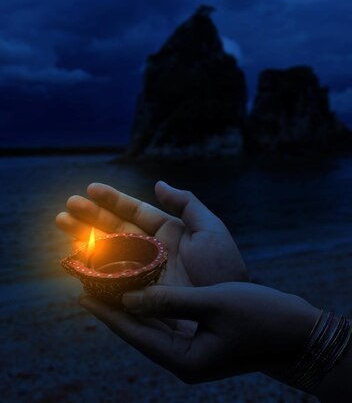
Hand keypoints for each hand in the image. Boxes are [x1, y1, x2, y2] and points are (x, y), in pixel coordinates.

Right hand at [56, 181, 246, 288]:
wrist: (230, 314)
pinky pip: (109, 285)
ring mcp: (143, 276)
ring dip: (85, 241)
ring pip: (107, 254)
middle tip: (65, 210)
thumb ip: (187, 204)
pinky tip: (75, 266)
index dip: (112, 200)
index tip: (90, 189)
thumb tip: (158, 184)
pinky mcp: (137, 300)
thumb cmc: (225, 270)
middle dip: (89, 219)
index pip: (134, 212)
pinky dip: (91, 275)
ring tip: (64, 229)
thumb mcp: (211, 231)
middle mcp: (151, 253)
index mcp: (167, 234)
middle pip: (114, 231)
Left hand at [79, 282, 319, 383]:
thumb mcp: (214, 302)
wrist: (297, 332)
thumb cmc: (259, 316)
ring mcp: (192, 350)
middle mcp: (183, 359)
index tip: (81, 296)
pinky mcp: (201, 339)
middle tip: (88, 283)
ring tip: (108, 282)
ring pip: (151, 325)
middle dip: (113, 307)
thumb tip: (129, 298)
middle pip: (138, 331)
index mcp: (184, 359)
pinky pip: (167, 320)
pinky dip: (152, 303)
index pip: (135, 335)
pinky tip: (142, 287)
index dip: (107, 314)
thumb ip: (170, 300)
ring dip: (130, 303)